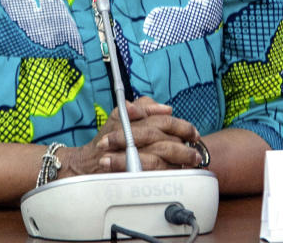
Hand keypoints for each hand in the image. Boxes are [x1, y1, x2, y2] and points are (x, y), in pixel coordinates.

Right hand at [59, 96, 204, 175]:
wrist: (85, 164)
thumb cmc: (107, 140)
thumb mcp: (119, 115)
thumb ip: (143, 107)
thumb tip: (166, 108)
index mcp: (132, 122)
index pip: (163, 121)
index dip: (181, 126)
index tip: (194, 133)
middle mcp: (131, 138)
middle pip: (164, 140)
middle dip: (183, 146)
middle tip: (197, 153)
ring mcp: (130, 157)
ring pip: (160, 158)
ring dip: (178, 161)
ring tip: (191, 164)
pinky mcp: (129, 174)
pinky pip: (152, 175)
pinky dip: (167, 174)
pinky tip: (177, 175)